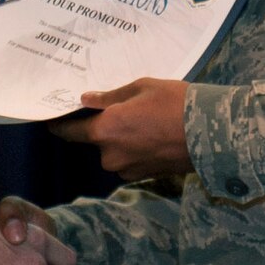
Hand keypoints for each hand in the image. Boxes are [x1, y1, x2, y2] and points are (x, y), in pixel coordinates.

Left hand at [50, 78, 191, 178]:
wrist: (212, 132)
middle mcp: (110, 155)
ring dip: (122, 138)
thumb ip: (110, 97)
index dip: (60, 124)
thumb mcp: (142, 88)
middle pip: (96, 140)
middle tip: (123, 108)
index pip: (70, 131)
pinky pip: (130, 159)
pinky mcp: (143, 176)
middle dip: (104, 126)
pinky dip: (136, 148)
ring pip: (114, 150)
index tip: (52, 119)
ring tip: (145, 120)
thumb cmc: (176, 103)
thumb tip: (87, 100)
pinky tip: (154, 134)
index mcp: (105, 130)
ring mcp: (127, 169)